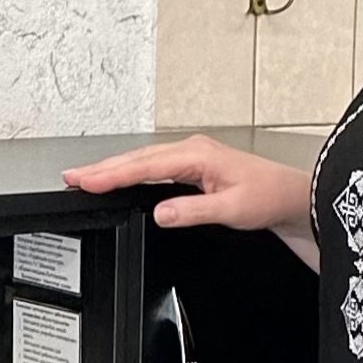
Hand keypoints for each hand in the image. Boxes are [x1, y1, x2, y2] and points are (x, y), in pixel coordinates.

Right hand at [62, 134, 317, 251]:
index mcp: (198, 155)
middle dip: (102, 168)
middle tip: (70, 178)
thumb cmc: (269, 197)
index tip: (86, 181)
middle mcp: (192, 150)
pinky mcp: (192, 164)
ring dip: (113, 168)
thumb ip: (193, 211)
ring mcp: (191, 155)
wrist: (292, 197)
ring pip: (143, 160)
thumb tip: (160, 212)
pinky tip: (117, 178)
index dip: (113, 174)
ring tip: (83, 178)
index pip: (145, 166)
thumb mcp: (232, 210)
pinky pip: (153, 165)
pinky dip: (131, 171)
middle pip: (137, 158)